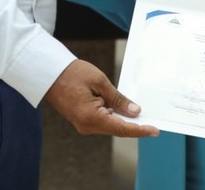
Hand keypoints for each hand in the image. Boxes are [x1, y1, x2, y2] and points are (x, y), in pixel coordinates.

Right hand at [44, 60, 159, 137]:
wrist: (50, 72)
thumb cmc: (72, 73)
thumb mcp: (100, 81)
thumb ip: (118, 98)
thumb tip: (134, 112)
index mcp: (91, 117)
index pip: (121, 129)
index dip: (140, 130)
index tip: (154, 130)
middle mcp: (87, 126)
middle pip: (116, 129)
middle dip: (133, 124)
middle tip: (151, 120)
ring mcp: (83, 125)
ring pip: (110, 125)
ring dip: (123, 119)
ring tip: (138, 111)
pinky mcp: (82, 120)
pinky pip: (102, 121)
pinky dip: (113, 116)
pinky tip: (121, 108)